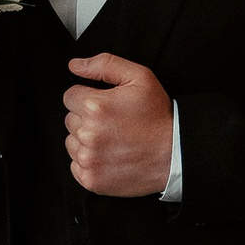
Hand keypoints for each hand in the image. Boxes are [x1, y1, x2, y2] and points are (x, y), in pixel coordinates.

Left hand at [64, 54, 173, 195]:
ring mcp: (88, 159)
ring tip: (112, 140)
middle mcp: (88, 134)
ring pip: (71, 142)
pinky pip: (75, 165)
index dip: (88, 98)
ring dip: (85, 140)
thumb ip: (104, 64)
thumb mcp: (139, 78)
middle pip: (70, 119)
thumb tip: (75, 65)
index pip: (70, 96)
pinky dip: (89, 161)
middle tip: (113, 123)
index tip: (105, 106)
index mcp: (95, 107)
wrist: (174, 155)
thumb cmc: (158, 117)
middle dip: (87, 118)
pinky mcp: (91, 179)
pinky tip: (109, 155)